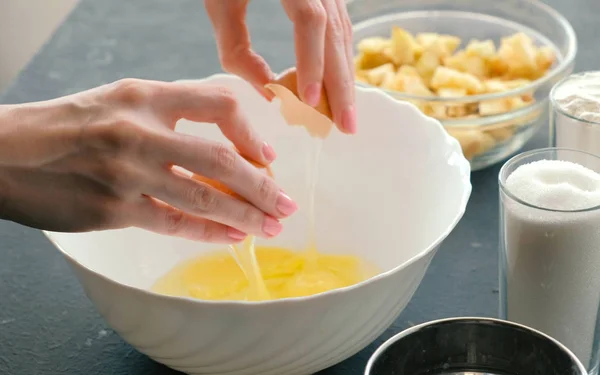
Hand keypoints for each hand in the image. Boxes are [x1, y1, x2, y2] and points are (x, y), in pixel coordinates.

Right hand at [0, 79, 297, 242]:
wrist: (3, 154)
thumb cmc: (68, 126)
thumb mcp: (119, 99)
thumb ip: (170, 109)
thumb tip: (224, 135)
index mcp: (145, 96)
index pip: (219, 104)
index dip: (252, 132)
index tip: (268, 157)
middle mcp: (140, 132)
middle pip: (221, 160)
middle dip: (262, 187)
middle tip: (287, 205)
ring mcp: (127, 174)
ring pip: (204, 199)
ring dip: (244, 216)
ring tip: (270, 227)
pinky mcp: (113, 211)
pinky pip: (174, 225)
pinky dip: (209, 233)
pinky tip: (232, 238)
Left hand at [205, 0, 355, 133]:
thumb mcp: (220, 2)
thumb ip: (237, 48)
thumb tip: (267, 92)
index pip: (311, 21)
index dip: (313, 63)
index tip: (311, 102)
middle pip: (337, 32)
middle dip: (343, 84)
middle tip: (347, 127)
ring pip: (343, 32)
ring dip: (345, 76)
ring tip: (345, 114)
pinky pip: (339, 26)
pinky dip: (339, 58)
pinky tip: (338, 84)